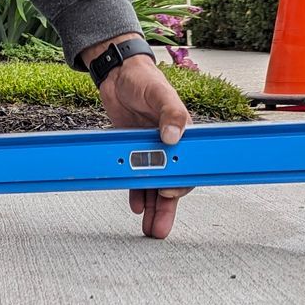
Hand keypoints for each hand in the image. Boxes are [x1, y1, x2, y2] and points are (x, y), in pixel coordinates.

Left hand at [84, 35, 193, 239]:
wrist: (118, 75)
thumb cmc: (145, 80)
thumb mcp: (160, 92)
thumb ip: (171, 113)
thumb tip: (172, 136)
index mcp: (182, 134)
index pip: (186, 166)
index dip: (179, 182)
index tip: (168, 191)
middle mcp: (168, 146)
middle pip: (171, 183)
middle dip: (166, 208)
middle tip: (160, 229)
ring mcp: (149, 150)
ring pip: (154, 185)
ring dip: (152, 207)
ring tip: (150, 228)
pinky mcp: (131, 151)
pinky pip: (135, 177)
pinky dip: (136, 193)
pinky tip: (135, 206)